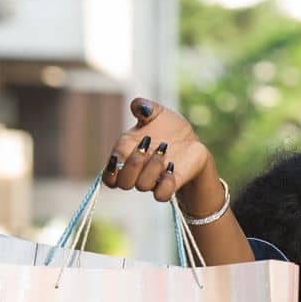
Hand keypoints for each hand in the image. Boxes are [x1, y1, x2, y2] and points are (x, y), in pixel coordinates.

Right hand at [102, 97, 216, 208]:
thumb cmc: (169, 127)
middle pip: (123, 183)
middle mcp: (137, 171)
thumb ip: (144, 106)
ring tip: (164, 150)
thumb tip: (139, 106)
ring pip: (142, 186)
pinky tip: (172, 168)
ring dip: (152, 167)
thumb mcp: (157, 112)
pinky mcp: (170, 185)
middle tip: (145, 145)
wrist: (191, 142)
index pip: (109, 174)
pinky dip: (166, 184)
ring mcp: (153, 179)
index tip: (121, 153)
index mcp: (126, 154)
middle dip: (132, 164)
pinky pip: (161, 195)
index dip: (111, 168)